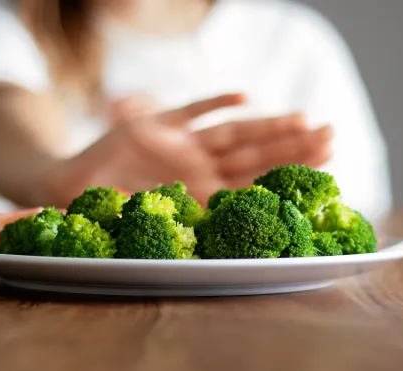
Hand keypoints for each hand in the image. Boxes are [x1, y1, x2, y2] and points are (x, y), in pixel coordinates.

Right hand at [52, 94, 331, 205]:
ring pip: (234, 134)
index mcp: (200, 196)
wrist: (69, 188)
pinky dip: (216, 102)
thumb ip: (176, 227)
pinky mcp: (159, 125)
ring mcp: (182, 146)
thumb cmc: (105, 214)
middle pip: (255, 156)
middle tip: (333, 135)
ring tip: (306, 119)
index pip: (253, 183)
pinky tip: (245, 97)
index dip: (288, 172)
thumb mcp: (144, 226)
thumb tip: (217, 241)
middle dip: (294, 146)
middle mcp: (198, 170)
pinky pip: (191, 111)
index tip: (325, 164)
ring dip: (269, 128)